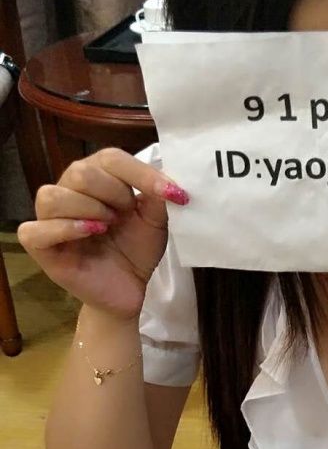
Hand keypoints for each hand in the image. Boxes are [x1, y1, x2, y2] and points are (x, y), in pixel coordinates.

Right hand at [18, 148, 189, 321]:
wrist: (129, 289)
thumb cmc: (136, 250)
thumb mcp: (155, 221)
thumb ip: (156, 198)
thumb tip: (165, 180)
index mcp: (97, 177)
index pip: (111, 158)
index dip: (141, 173)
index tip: (172, 193)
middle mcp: (69, 191)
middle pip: (80, 172)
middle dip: (113, 192)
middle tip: (126, 215)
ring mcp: (50, 218)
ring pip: (53, 196)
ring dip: (88, 208)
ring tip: (107, 226)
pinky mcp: (40, 246)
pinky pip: (35, 230)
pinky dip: (64, 228)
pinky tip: (90, 232)